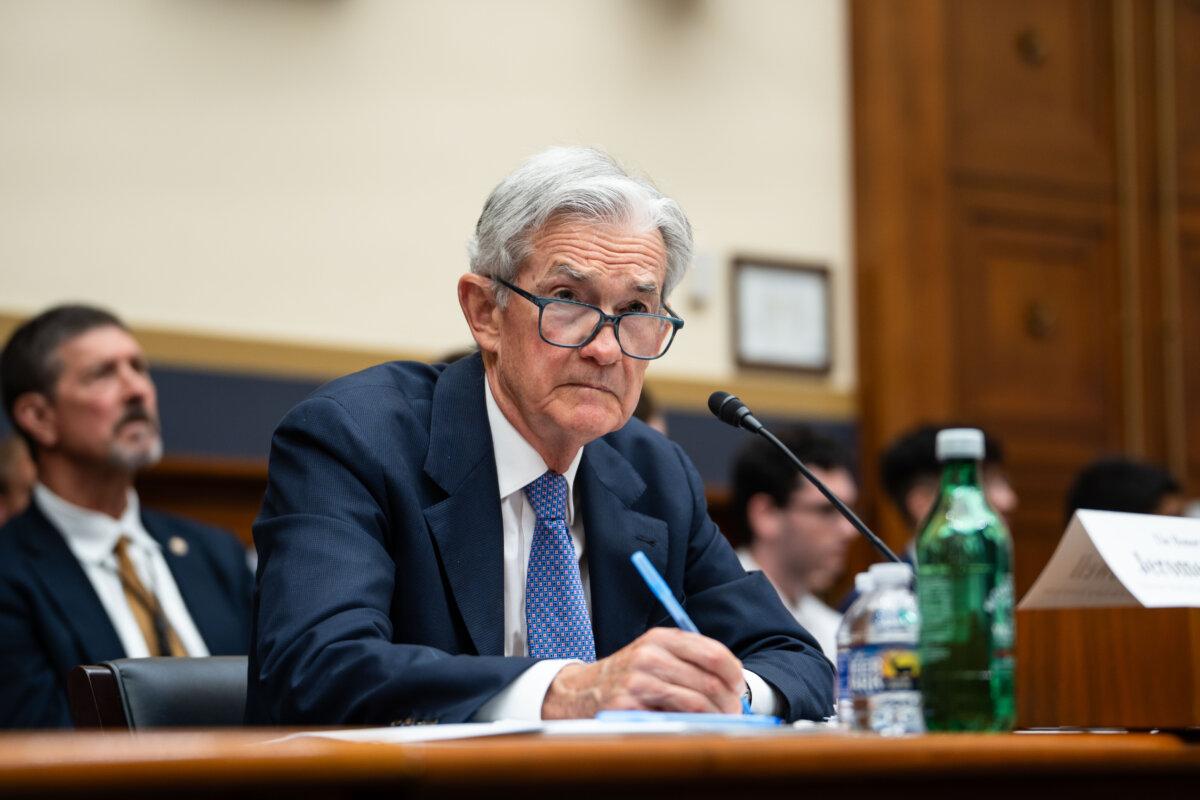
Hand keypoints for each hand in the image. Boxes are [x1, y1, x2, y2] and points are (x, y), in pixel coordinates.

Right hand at [540, 627, 744, 718]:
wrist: (578, 692)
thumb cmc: (625, 676)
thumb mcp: (652, 655)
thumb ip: (686, 660)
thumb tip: (732, 682)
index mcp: (660, 638)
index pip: (713, 653)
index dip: (734, 673)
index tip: (739, 687)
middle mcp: (650, 655)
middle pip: (709, 680)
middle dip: (729, 701)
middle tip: (735, 713)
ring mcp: (639, 681)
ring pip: (697, 702)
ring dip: (716, 717)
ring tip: (721, 723)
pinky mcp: (630, 706)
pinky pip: (674, 719)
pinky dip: (692, 726)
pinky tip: (695, 728)